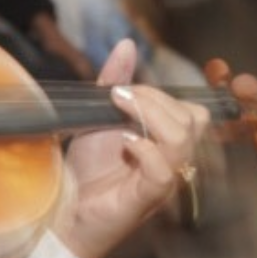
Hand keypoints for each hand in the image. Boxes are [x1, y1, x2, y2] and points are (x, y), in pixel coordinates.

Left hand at [50, 40, 209, 257]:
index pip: (191, 110)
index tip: (121, 89)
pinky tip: (124, 144)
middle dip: (156, 100)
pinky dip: (145, 150)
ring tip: (119, 114)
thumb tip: (127, 45)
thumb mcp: (98, 117)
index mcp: (165, 142)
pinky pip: (164, 171)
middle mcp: (172, 161)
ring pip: (183, 140)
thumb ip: (116, 81)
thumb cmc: (84, 172)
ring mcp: (162, 181)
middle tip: (119, 99)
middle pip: (194, 120)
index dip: (161, 93)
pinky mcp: (146, 199)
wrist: (62, 213)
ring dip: (150, 117)